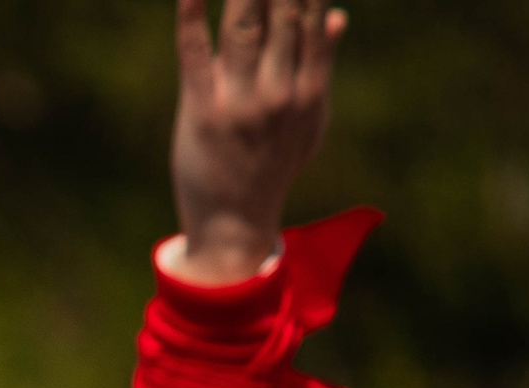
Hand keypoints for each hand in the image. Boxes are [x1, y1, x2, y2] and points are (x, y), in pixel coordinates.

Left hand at [170, 0, 346, 284]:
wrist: (235, 225)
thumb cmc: (272, 166)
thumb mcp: (309, 121)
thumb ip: (321, 67)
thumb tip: (335, 15)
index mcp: (308, 87)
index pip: (310, 15)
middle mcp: (279, 90)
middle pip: (281, 12)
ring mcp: (239, 100)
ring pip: (244, 26)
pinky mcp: (200, 110)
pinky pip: (195, 55)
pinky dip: (192, 17)